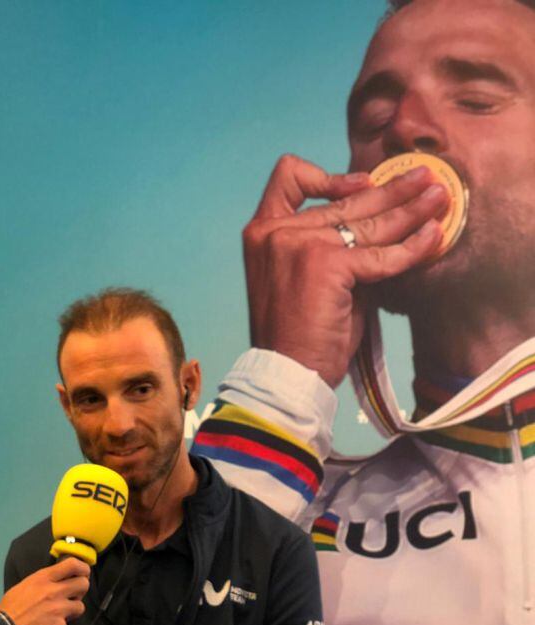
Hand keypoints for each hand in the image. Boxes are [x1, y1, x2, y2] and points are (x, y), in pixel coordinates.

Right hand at [0, 557, 89, 624]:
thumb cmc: (9, 611)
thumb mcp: (22, 587)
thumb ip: (41, 583)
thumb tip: (55, 582)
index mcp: (42, 579)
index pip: (71, 564)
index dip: (82, 567)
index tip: (84, 572)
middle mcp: (53, 592)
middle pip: (83, 584)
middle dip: (80, 590)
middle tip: (73, 595)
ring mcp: (58, 611)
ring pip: (79, 607)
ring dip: (71, 612)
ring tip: (56, 616)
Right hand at [242, 154, 447, 387]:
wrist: (286, 373)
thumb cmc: (297, 334)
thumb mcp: (303, 277)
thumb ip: (327, 246)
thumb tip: (380, 224)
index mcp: (262, 232)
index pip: (288, 177)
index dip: (327, 175)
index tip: (359, 185)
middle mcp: (276, 231)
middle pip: (346, 200)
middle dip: (392, 189)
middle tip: (424, 180)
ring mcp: (299, 243)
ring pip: (369, 223)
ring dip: (411, 209)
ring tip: (438, 198)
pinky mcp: (327, 264)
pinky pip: (383, 254)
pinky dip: (413, 247)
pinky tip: (433, 238)